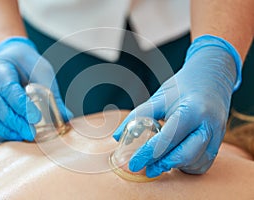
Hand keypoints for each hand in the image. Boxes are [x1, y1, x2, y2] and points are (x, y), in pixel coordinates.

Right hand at [0, 37, 72, 142]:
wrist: (12, 59)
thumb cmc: (27, 65)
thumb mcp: (42, 72)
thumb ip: (52, 94)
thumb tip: (65, 116)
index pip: (8, 87)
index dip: (21, 105)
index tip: (36, 118)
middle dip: (14, 121)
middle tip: (31, 132)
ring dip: (5, 129)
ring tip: (23, 136)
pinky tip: (14, 137)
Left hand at [113, 35, 241, 176]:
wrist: (212, 78)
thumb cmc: (183, 87)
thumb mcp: (160, 97)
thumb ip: (139, 116)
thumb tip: (117, 136)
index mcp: (191, 110)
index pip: (168, 138)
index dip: (149, 154)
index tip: (134, 164)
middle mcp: (208, 124)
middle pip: (185, 154)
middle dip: (163, 164)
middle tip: (147, 169)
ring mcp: (217, 134)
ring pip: (197, 162)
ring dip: (176, 166)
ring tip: (160, 164)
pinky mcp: (220, 141)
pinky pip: (204, 163)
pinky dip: (188, 166)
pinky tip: (176, 160)